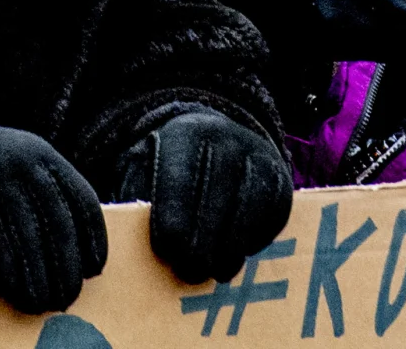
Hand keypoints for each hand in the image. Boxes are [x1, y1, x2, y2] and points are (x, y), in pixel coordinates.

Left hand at [117, 110, 291, 283]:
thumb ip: (134, 197)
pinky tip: (234, 253)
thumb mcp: (143, 168)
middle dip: (200, 244)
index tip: (167, 251)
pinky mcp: (282, 179)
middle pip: (216, 200)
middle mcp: (227, 138)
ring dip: (229, 249)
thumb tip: (123, 238)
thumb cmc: (171, 166)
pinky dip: (254, 241)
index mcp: (185, 133)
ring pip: (246, 212)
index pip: (180, 179)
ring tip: (212, 272)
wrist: (218, 139)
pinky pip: (271, 217)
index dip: (174, 220)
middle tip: (188, 272)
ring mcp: (258, 156)